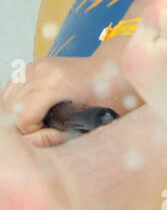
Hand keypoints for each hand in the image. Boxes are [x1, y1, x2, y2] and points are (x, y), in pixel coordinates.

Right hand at [1, 54, 139, 147]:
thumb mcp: (86, 123)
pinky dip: (15, 103)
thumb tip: (28, 144)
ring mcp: (35, 65)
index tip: (49, 133)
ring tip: (39, 120)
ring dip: (17, 114)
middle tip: (45, 129)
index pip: (23, 117)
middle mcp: (42, 69)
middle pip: (11, 108)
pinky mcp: (32, 66)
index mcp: (55, 81)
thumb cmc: (106, 97)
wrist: (114, 70)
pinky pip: (11, 90)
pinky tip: (32, 110)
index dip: (32, 132)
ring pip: (7, 99)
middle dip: (22, 125)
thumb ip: (54, 137)